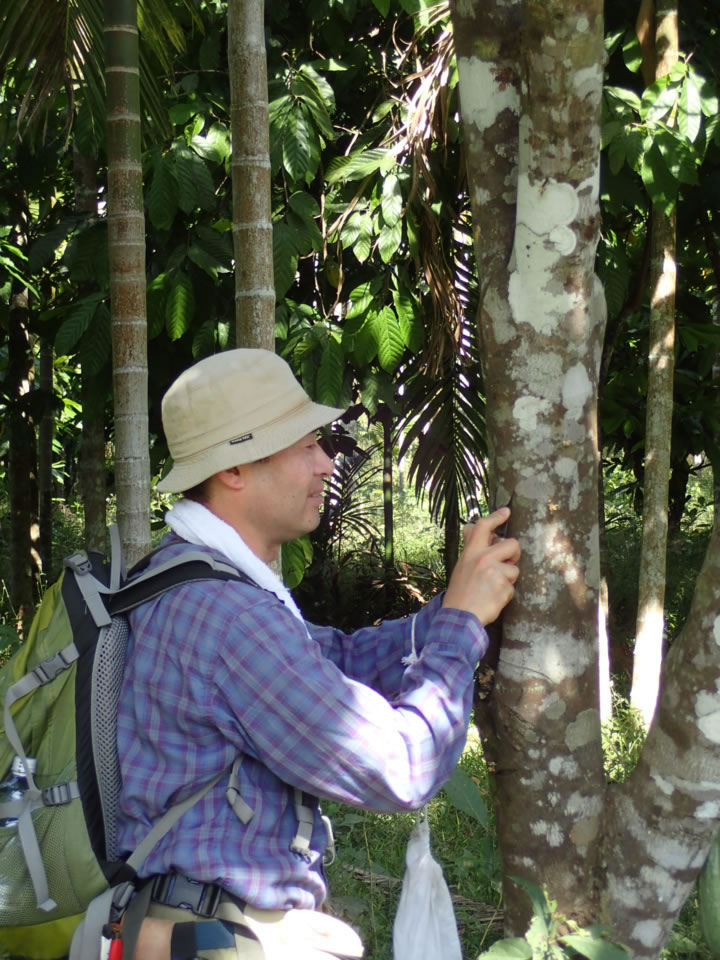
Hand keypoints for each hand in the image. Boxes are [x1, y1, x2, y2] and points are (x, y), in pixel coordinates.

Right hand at [442, 508, 520, 624]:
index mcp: (471, 553)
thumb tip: (470, 528)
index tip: (506, 512)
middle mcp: (483, 559)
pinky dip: (506, 594)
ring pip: (514, 569)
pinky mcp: (504, 587)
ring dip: (508, 579)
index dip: (496, 517)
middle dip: (513, 554)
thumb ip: (471, 548)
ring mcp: (495, 573)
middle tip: (506, 564)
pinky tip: (493, 598)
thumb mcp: (461, 565)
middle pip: (512, 544)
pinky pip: (513, 587)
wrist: (459, 617)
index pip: (484, 527)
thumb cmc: (460, 591)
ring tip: (492, 588)